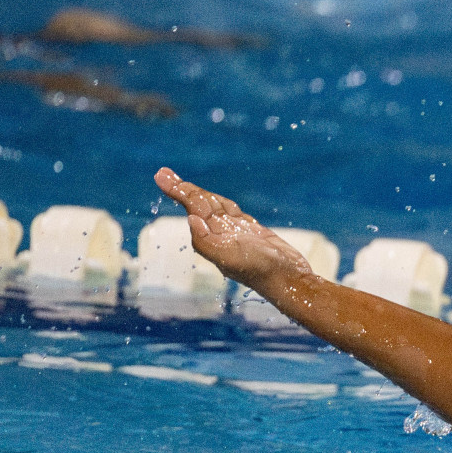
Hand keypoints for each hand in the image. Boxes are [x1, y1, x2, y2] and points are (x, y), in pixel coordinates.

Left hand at [154, 167, 311, 294]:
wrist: (289, 279)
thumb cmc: (260, 270)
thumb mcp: (228, 257)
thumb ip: (206, 241)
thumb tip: (190, 219)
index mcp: (211, 239)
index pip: (192, 208)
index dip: (178, 191)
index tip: (161, 176)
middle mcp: (220, 234)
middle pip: (197, 205)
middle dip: (181, 189)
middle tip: (162, 173)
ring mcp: (236, 232)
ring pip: (213, 207)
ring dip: (196, 193)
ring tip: (178, 183)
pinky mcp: (252, 232)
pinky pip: (232, 212)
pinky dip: (220, 203)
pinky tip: (212, 200)